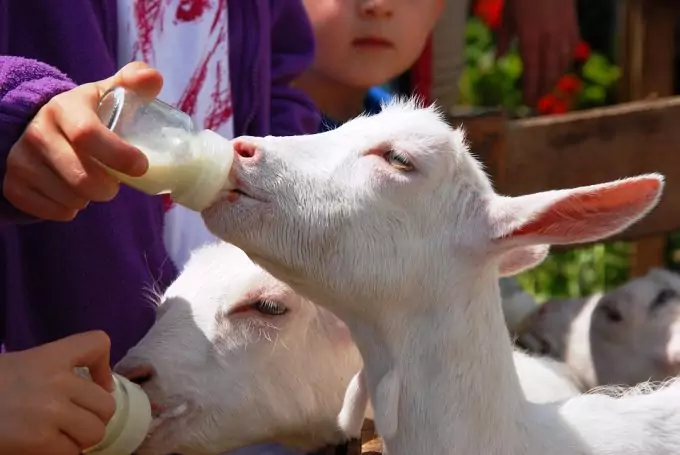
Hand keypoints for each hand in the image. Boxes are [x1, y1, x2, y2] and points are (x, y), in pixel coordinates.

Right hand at [0, 331, 116, 454]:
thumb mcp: (22, 365)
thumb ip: (55, 371)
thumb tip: (92, 389)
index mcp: (50, 356)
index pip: (97, 343)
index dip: (105, 366)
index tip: (99, 384)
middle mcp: (56, 381)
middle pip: (106, 403)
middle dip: (94, 417)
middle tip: (77, 422)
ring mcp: (49, 411)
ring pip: (94, 431)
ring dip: (81, 439)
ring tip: (64, 438)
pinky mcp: (38, 440)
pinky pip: (72, 453)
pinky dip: (64, 454)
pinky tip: (49, 449)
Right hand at [4, 61, 163, 220]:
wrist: (42, 125)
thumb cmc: (89, 112)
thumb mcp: (109, 92)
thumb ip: (134, 81)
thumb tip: (153, 77)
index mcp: (64, 107)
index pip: (88, 134)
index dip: (118, 155)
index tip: (141, 167)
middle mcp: (37, 131)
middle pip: (81, 176)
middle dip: (108, 188)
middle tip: (115, 184)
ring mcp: (20, 158)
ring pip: (68, 197)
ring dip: (89, 199)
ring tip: (92, 184)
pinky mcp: (12, 183)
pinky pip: (48, 210)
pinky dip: (68, 210)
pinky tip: (73, 196)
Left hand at [497, 0, 579, 105]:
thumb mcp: (507, 16)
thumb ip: (503, 39)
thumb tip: (499, 60)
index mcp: (530, 36)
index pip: (531, 70)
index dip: (530, 88)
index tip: (527, 101)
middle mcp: (549, 37)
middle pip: (548, 71)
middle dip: (542, 89)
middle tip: (536, 102)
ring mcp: (563, 31)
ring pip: (563, 63)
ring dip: (555, 79)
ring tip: (547, 90)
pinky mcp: (573, 24)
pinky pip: (572, 49)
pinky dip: (566, 63)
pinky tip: (561, 71)